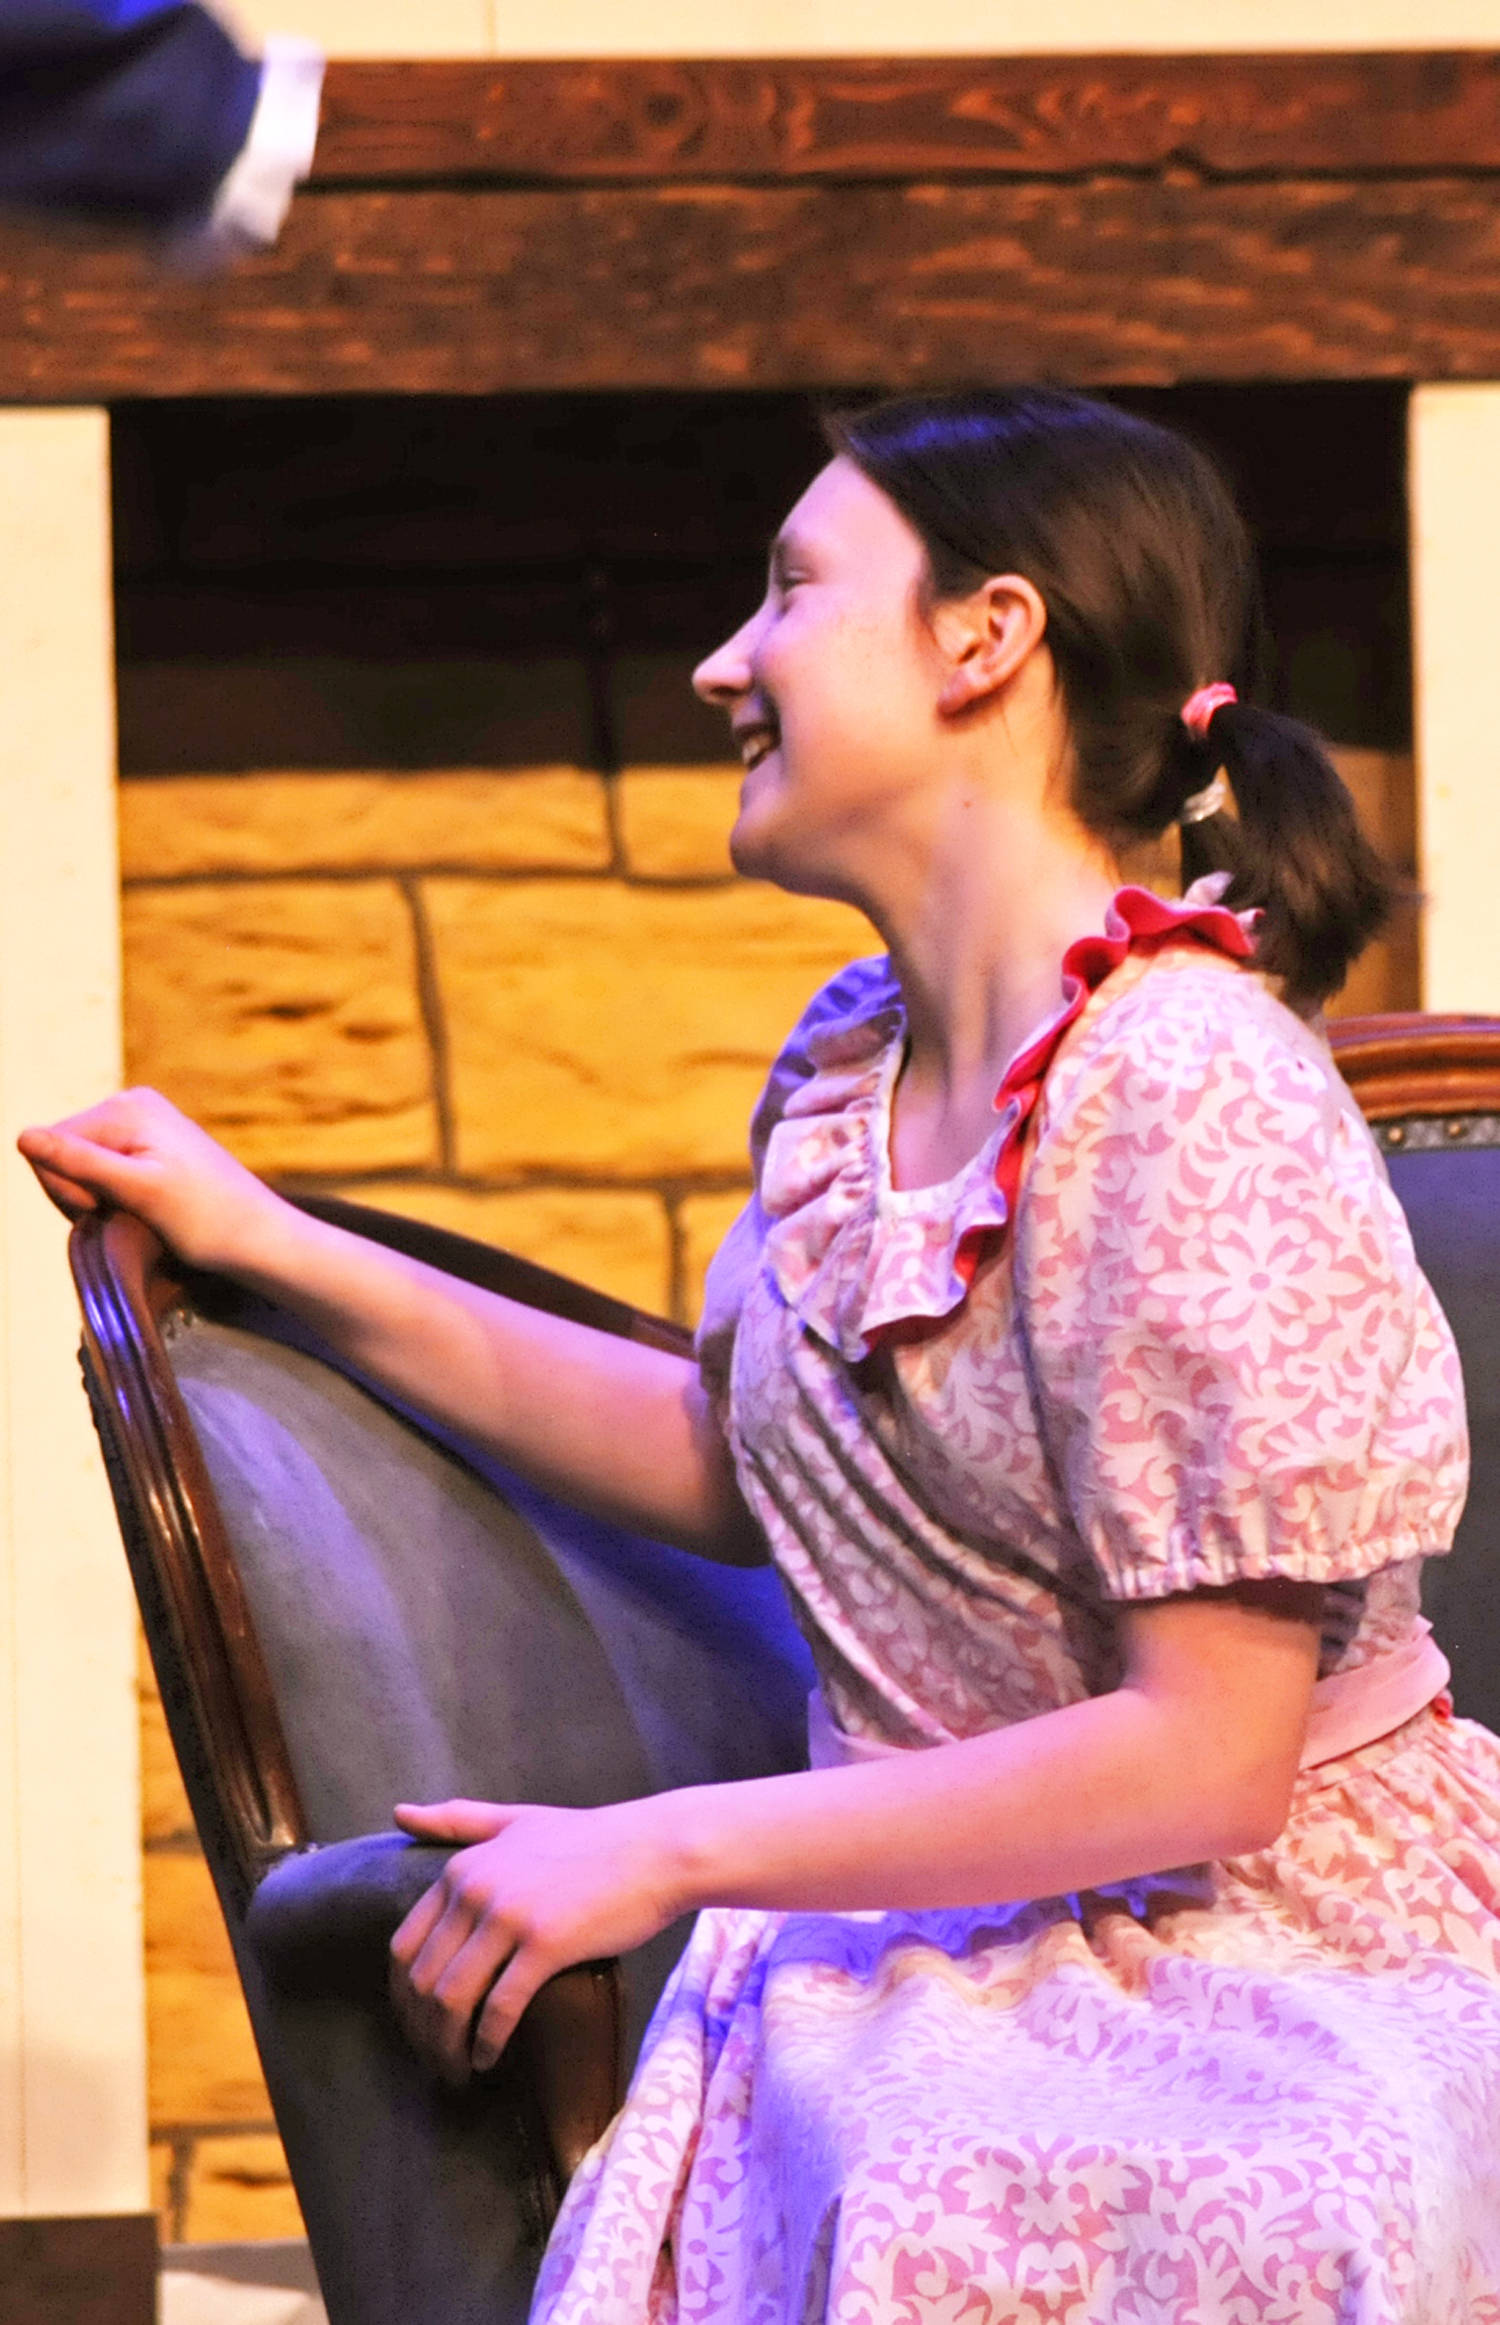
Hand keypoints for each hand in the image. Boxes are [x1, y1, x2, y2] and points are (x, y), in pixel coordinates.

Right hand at [17, 1085, 280, 1272]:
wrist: (259, 1237)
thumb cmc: (207, 1220)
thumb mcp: (138, 1191)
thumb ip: (79, 1163)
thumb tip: (23, 1136)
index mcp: (124, 1107)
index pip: (48, 1147)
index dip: (69, 1191)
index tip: (112, 1209)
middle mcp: (130, 1103)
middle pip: (62, 1155)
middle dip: (82, 1194)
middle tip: (129, 1213)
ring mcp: (141, 1123)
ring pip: (78, 1167)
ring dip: (97, 1199)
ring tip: (141, 1211)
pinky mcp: (149, 1144)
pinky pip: (102, 1171)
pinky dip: (112, 1196)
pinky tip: (143, 1206)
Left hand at [389, 1796, 684, 2082]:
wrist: (655, 1849)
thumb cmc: (590, 1839)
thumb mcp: (516, 1820)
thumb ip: (457, 1820)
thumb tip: (398, 1812)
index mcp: (463, 1868)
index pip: (405, 1947)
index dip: (403, 1998)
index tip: (418, 2027)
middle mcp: (476, 1889)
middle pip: (423, 1980)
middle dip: (421, 2032)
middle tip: (435, 2062)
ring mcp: (509, 1915)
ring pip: (451, 2000)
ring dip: (446, 2047)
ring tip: (458, 2071)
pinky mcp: (545, 1942)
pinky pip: (499, 2007)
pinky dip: (486, 2042)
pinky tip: (488, 2060)